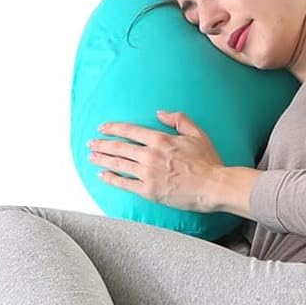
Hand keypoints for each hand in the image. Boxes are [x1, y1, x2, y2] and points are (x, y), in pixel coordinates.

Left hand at [87, 110, 223, 211]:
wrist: (213, 186)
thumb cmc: (208, 162)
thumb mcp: (197, 133)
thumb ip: (178, 119)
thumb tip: (159, 113)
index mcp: (160, 139)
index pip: (130, 130)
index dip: (113, 128)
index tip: (103, 128)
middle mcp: (150, 155)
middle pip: (119, 147)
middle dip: (102, 144)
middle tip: (91, 143)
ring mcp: (148, 174)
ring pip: (118, 164)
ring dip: (102, 159)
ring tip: (91, 157)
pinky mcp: (149, 191)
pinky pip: (124, 183)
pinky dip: (111, 178)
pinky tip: (102, 175)